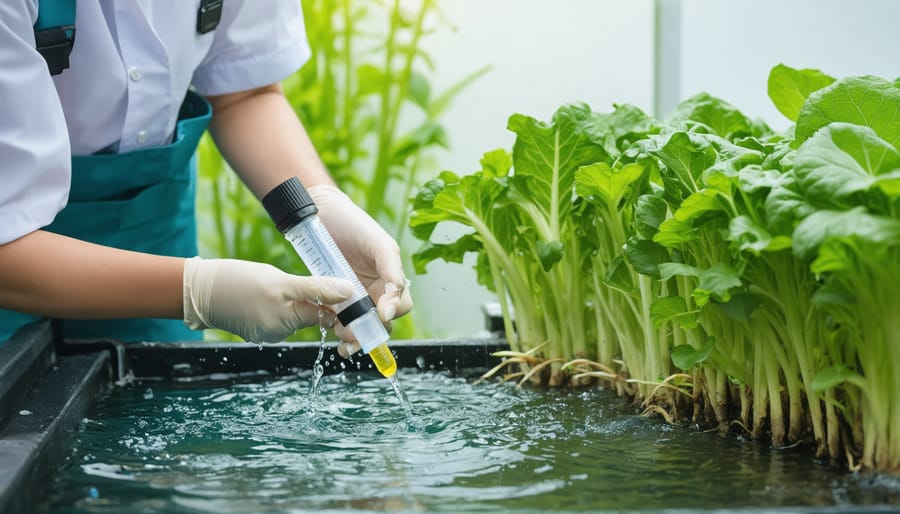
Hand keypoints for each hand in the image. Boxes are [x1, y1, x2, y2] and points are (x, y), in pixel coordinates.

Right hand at [182, 257, 353, 342]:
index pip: (326, 314)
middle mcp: (280, 332)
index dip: (337, 301)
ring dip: (297, 299)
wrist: (198, 291)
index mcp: (288, 321)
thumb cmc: (238, 282)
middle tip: (312, 277)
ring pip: (295, 314)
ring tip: (280, 283)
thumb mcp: (280, 281)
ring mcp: (268, 332)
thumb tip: (348, 292)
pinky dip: (280, 303)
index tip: (345, 287)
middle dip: (316, 299)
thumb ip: (316, 288)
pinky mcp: (258, 329)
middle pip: (311, 315)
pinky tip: (266, 292)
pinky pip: (279, 315)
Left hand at [308, 185, 412, 355]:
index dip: (393, 312)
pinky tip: (330, 329)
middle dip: (372, 332)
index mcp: (390, 277)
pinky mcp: (332, 297)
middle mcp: (374, 289)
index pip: (401, 304)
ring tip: (343, 340)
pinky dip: (337, 327)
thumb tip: (395, 301)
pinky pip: (338, 317)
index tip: (381, 314)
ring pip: (360, 324)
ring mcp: (353, 295)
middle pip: (381, 321)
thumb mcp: (380, 245)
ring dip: (355, 336)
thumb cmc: (353, 223)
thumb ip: (392, 271)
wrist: (319, 213)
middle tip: (357, 336)